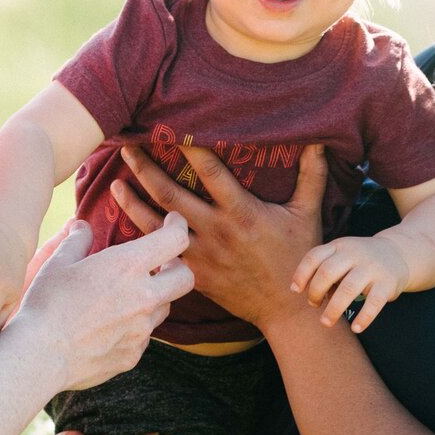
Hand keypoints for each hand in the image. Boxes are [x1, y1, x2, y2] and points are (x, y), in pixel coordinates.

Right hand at [7, 217, 193, 391]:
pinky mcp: (133, 355)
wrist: (40, 356)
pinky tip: (111, 325)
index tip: (173, 223)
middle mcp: (144, 297)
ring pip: (165, 308)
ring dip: (155, 298)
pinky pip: (144, 336)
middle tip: (161, 264)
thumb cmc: (46, 304)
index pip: (175, 240)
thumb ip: (77, 240)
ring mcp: (142, 330)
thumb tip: (82, 226)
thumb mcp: (58, 262)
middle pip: (186, 278)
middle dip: (178, 267)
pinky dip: (136, 326)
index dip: (178, 227)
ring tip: (128, 296)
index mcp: (128, 266)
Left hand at [108, 142, 326, 326]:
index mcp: (241, 212)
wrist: (287, 309)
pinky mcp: (193, 274)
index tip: (171, 125)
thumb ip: (311, 175)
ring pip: (156, 226)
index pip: (209, 170)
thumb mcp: (307, 213)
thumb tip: (319, 140)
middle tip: (126, 147)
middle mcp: (216, 231)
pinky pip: (160, 254)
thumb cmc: (299, 257)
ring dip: (133, 202)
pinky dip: (142, 239)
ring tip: (115, 182)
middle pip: (169, 194)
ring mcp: (201, 255)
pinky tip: (128, 226)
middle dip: (145, 168)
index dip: (188, 145)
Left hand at [292, 235, 409, 331]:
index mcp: (339, 246)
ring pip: (348, 289)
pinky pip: (374, 303)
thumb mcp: (342, 256)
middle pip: (328, 272)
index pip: (315, 256)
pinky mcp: (387, 283)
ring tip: (326, 322)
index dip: (302, 274)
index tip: (295, 290)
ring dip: (333, 309)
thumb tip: (310, 297)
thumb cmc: (360, 261)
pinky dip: (364, 318)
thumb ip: (325, 271)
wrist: (398, 254)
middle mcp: (355, 254)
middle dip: (315, 292)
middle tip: (313, 305)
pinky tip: (355, 328)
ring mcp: (372, 268)